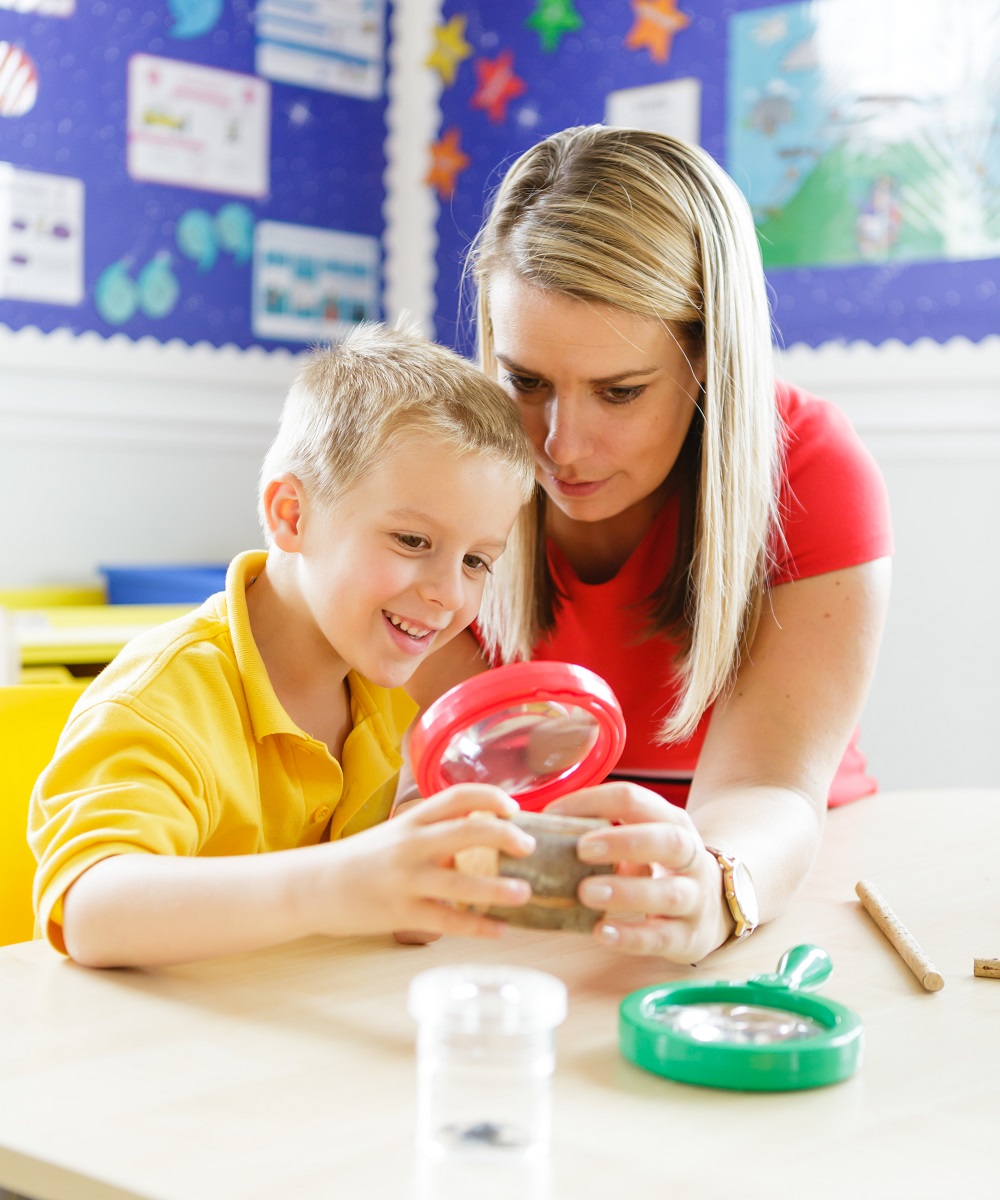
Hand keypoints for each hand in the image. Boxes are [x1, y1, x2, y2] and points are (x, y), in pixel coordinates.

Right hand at [313, 785, 534, 941]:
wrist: (311, 887)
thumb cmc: (360, 860)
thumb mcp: (395, 835)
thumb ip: (433, 833)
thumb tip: (481, 835)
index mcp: (411, 820)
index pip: (456, 796)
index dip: (490, 797)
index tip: (515, 807)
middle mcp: (410, 844)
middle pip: (467, 830)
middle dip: (504, 836)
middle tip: (529, 846)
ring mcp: (406, 880)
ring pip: (461, 881)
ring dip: (499, 889)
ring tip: (525, 893)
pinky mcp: (400, 914)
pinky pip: (448, 921)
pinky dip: (478, 926)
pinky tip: (500, 929)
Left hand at [544, 783, 731, 962]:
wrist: (714, 908)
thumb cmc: (661, 868)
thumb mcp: (644, 841)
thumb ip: (605, 835)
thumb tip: (540, 830)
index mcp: (671, 822)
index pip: (634, 800)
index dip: (592, 802)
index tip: (553, 813)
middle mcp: (690, 856)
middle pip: (667, 841)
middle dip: (624, 842)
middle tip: (581, 849)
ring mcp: (694, 898)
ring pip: (668, 893)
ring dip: (625, 891)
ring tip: (586, 892)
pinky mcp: (689, 937)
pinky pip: (662, 937)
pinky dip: (631, 936)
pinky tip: (601, 932)